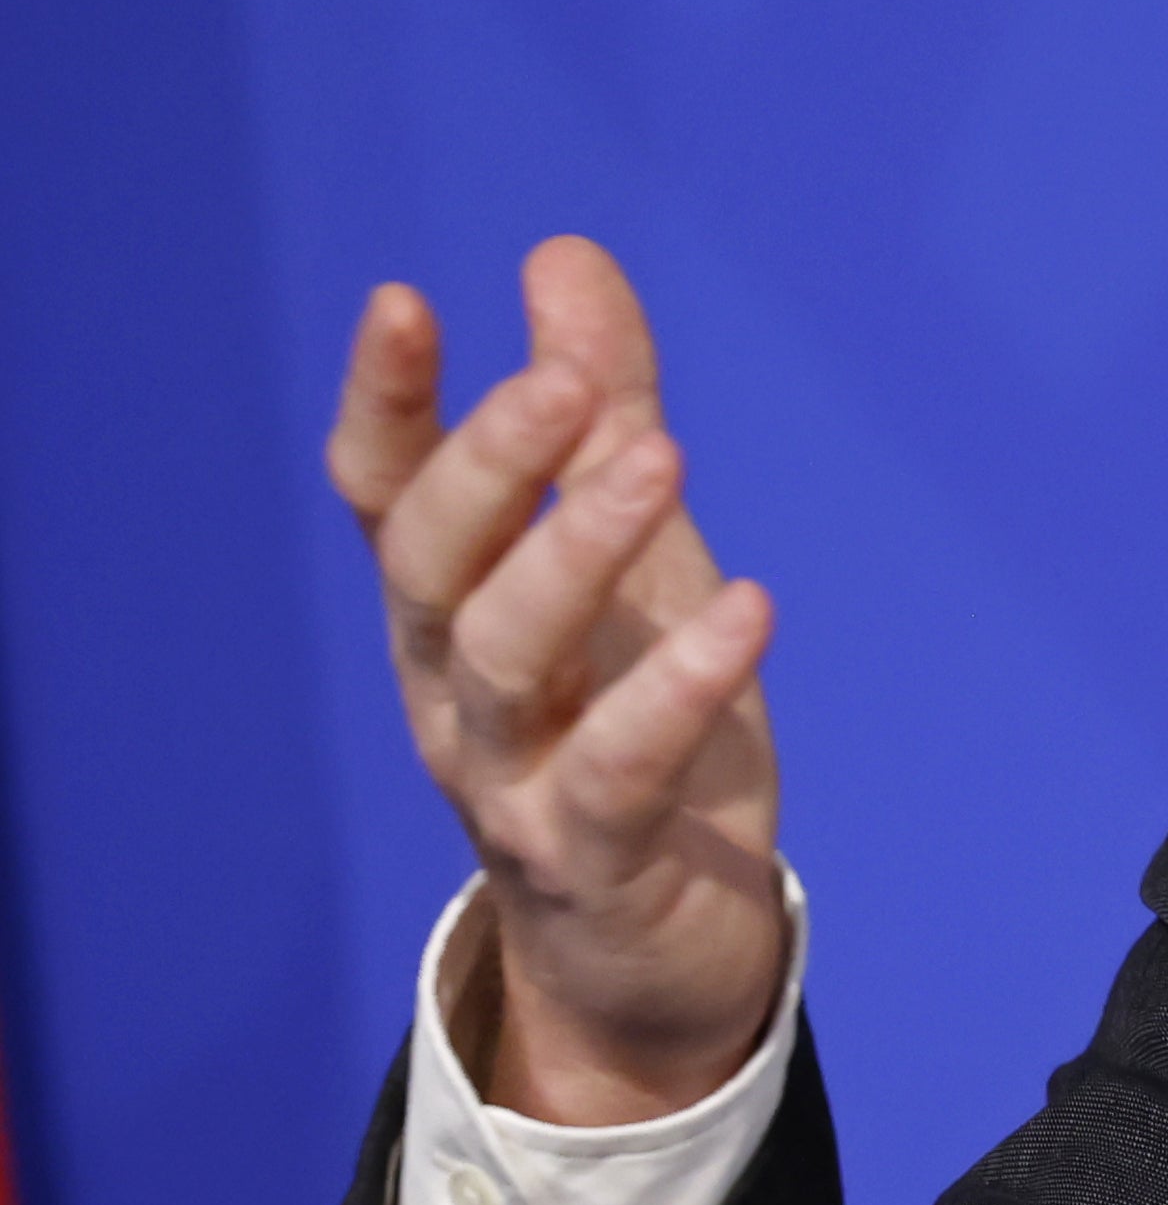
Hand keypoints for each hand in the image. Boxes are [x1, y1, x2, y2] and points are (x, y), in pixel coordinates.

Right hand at [328, 237, 786, 1124]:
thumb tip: (561, 258)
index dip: (383, 405)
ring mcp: (510, 778)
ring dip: (574, 551)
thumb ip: (603, 414)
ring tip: (659, 459)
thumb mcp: (630, 557)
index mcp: (451, 609)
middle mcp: (454, 688)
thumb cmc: (630, 724)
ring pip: (506, 656)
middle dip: (487, 466)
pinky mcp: (592, 856)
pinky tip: (748, 609)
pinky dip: (677, 689)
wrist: (656, 946)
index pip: (387, 497)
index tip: (405, 302)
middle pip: (431, 564)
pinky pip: (618, 769)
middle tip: (565, 379)